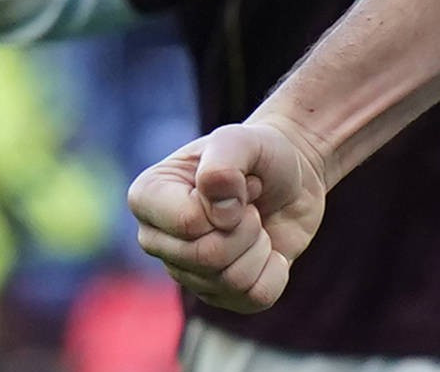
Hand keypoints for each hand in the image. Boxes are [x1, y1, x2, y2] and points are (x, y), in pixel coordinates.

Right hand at [128, 119, 326, 311]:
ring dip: (260, 245)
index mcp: (147, 198)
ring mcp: (185, 272)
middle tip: (251, 205)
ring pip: (231, 281)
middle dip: (246, 226)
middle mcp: (156, 240)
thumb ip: (224, 162)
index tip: (239, 181)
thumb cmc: (258, 154)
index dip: (228, 204)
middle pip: (207, 257)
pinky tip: (268, 250)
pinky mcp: (220, 294)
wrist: (292, 174)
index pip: (188, 223)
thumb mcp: (242, 139)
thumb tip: (218, 210)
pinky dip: (275, 270)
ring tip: (256, 222)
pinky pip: (254, 299)